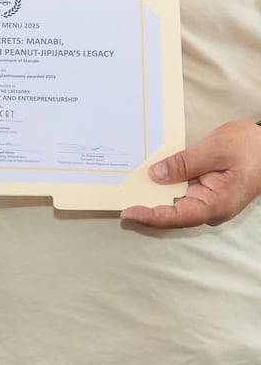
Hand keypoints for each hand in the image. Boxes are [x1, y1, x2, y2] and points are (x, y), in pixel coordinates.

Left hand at [121, 120, 260, 228]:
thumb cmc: (249, 148)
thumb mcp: (214, 150)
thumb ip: (184, 163)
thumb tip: (155, 175)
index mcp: (215, 204)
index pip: (176, 216)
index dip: (150, 216)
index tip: (127, 213)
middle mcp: (208, 208)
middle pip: (171, 213)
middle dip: (144, 207)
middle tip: (116, 199)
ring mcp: (206, 200)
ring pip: (173, 204)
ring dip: (151, 196)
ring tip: (124, 190)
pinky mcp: (203, 191)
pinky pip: (179, 192)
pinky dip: (162, 187)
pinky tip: (145, 178)